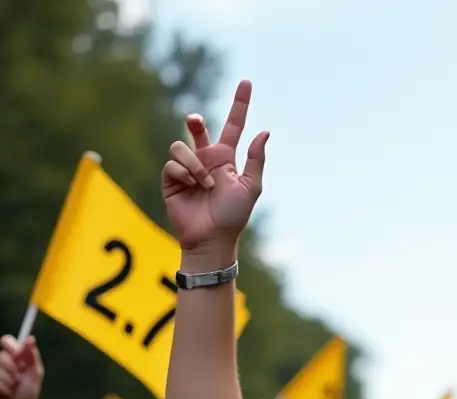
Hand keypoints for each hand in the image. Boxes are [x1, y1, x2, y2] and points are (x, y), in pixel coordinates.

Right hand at [0, 335, 42, 398]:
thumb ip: (32, 357)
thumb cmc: (26, 394)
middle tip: (16, 381)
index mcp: (11, 357)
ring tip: (9, 391)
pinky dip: (1, 389)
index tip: (18, 355)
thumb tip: (31, 338)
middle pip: (2, 356)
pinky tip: (2, 394)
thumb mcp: (34, 375)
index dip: (12, 347)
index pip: (7, 341)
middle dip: (13, 371)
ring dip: (7, 382)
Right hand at [161, 80, 269, 255]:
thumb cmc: (233, 216)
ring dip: (194, 164)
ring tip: (205, 184)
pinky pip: (173, 163)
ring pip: (181, 146)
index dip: (239, 104)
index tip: (247, 83)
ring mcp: (187, 169)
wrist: (211, 238)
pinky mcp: (171, 178)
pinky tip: (192, 188)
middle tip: (196, 122)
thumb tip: (264, 131)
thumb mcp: (250, 187)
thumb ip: (256, 160)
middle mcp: (206, 160)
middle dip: (194, 122)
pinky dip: (185, 174)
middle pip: (197, 129)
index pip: (234, 126)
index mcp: (226, 159)